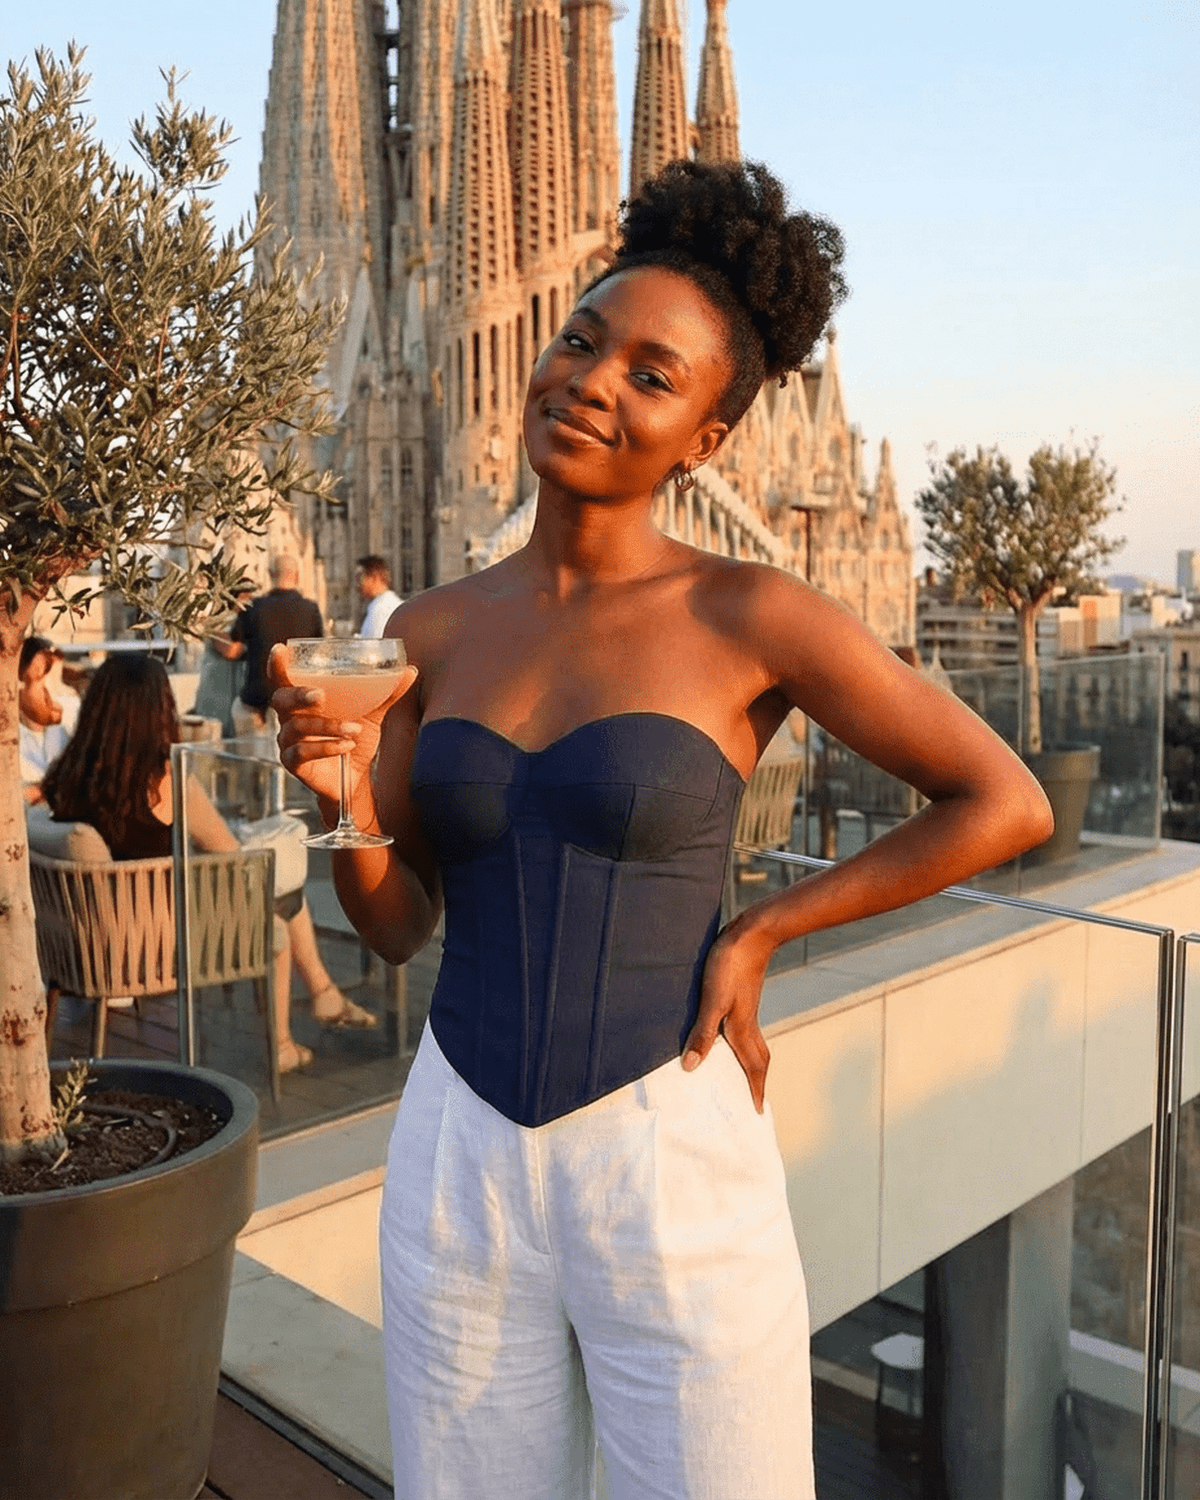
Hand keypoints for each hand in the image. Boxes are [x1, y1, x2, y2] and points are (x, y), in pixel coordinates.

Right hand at [267, 643, 417, 808]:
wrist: (356, 777)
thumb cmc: (355, 738)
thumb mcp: (372, 714)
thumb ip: (386, 693)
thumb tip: (410, 670)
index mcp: (304, 701)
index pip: (283, 679)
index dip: (278, 665)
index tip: (281, 650)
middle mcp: (291, 718)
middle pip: (281, 700)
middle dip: (298, 695)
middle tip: (320, 695)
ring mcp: (289, 742)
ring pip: (297, 727)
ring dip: (327, 726)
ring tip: (353, 729)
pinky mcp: (294, 764)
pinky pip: (301, 753)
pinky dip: (325, 747)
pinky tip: (346, 746)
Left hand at [682, 922, 772, 1112]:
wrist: (752, 933)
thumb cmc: (731, 965)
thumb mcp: (712, 1001)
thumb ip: (702, 1034)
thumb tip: (692, 1067)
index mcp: (743, 1030)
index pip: (753, 1068)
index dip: (756, 1090)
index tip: (759, 1113)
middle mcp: (748, 1023)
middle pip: (758, 1060)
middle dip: (757, 1082)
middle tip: (753, 1100)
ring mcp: (746, 1009)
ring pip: (752, 1045)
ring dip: (749, 1063)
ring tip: (740, 1076)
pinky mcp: (740, 996)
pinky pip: (744, 1030)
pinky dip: (740, 1043)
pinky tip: (726, 1038)